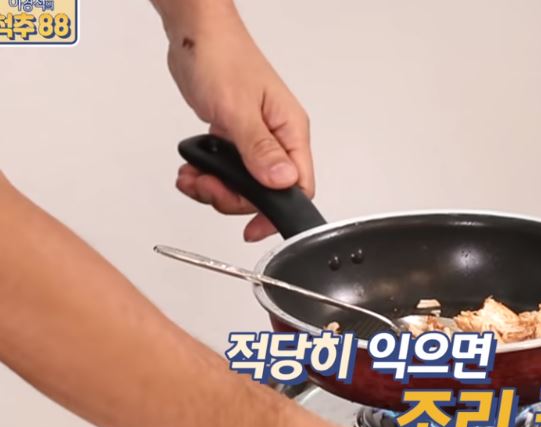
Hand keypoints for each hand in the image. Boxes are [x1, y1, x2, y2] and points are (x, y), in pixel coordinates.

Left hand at [162, 3, 312, 241]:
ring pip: (244, 185)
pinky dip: (207, 176)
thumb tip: (283, 182)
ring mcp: (256, 139)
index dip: (275, 214)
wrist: (195, 35)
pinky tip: (192, 168)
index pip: (298, 188)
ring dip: (214, 188)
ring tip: (192, 177)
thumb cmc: (221, 57)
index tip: (251, 229)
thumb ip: (260, 150)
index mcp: (290, 131)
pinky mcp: (236, 137)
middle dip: (232, 199)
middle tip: (207, 188)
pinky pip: (227, 170)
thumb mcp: (238, 108)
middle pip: (265, 193)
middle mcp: (278, 138)